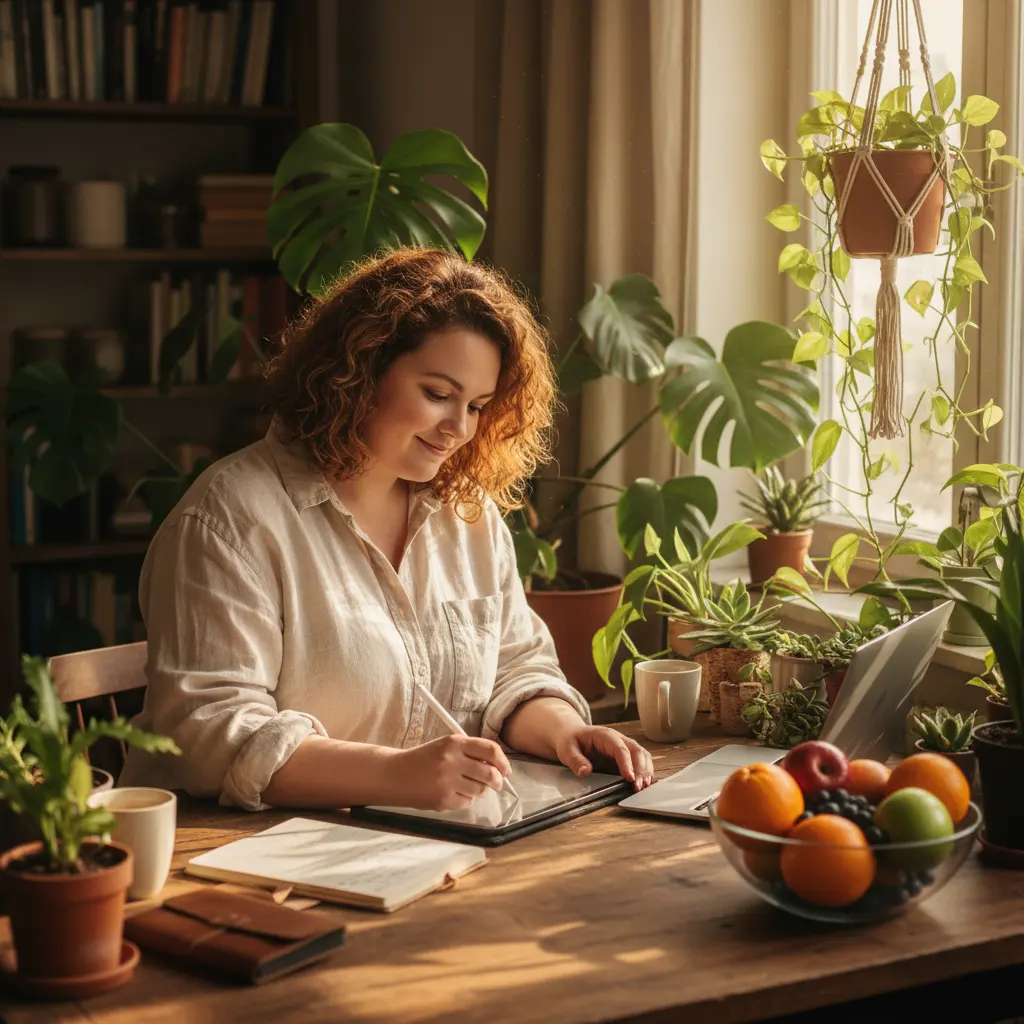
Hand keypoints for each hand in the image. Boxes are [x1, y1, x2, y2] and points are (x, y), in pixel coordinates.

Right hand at [388, 735, 512, 810]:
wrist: (394, 775)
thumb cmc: (424, 759)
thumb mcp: (445, 746)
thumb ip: (470, 752)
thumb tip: (498, 766)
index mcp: (454, 743)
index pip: (490, 749)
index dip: (503, 761)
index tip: (507, 769)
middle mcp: (452, 760)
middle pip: (489, 773)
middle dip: (498, 781)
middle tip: (497, 783)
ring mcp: (447, 782)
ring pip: (481, 790)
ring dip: (480, 790)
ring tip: (469, 786)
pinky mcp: (443, 799)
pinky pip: (467, 802)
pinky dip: (466, 799)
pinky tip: (453, 792)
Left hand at [554, 726, 653, 790]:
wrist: (572, 735)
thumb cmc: (570, 741)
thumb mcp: (567, 750)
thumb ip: (576, 760)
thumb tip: (585, 772)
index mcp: (605, 735)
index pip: (620, 749)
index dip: (627, 763)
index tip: (630, 778)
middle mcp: (618, 739)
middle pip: (636, 751)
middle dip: (640, 769)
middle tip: (639, 787)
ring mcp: (624, 747)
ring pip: (642, 755)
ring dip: (646, 771)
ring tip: (644, 787)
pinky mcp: (626, 756)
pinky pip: (640, 761)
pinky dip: (645, 772)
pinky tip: (645, 784)